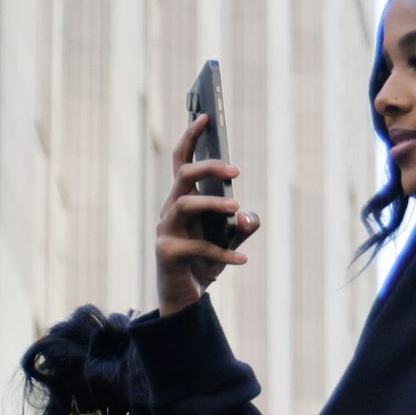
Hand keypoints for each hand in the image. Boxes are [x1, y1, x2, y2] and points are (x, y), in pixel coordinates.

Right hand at [153, 111, 259, 315]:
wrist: (183, 297)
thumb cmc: (203, 262)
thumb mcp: (230, 242)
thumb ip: (243, 226)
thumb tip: (249, 215)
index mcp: (182, 200)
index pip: (182, 161)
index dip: (191, 137)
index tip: (206, 116)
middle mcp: (170, 210)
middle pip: (183, 176)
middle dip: (209, 167)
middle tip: (237, 171)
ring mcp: (166, 231)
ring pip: (186, 205)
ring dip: (214, 204)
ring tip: (237, 209)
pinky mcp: (167, 253)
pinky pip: (198, 247)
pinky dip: (224, 254)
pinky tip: (242, 261)